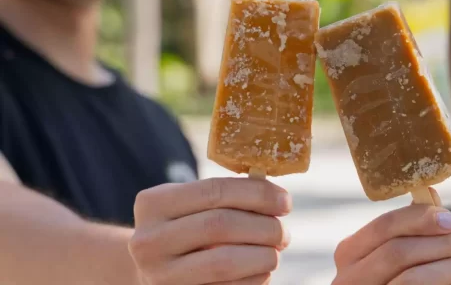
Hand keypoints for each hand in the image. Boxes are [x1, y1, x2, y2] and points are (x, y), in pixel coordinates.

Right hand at [128, 178, 291, 284]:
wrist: (153, 271)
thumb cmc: (185, 229)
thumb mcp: (191, 205)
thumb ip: (225, 196)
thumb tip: (277, 198)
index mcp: (154, 204)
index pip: (215, 190)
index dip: (257, 194)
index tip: (285, 201)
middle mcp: (149, 240)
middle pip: (221, 225)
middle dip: (264, 227)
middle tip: (283, 232)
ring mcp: (160, 276)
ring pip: (224, 262)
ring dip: (263, 256)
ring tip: (275, 252)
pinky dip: (254, 279)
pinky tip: (262, 270)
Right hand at [333, 189, 450, 284]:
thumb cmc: (393, 279)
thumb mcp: (396, 255)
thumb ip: (413, 230)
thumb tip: (432, 194)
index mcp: (350, 252)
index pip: (383, 226)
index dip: (419, 219)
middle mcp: (350, 277)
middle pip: (398, 251)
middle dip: (445, 243)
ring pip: (411, 278)